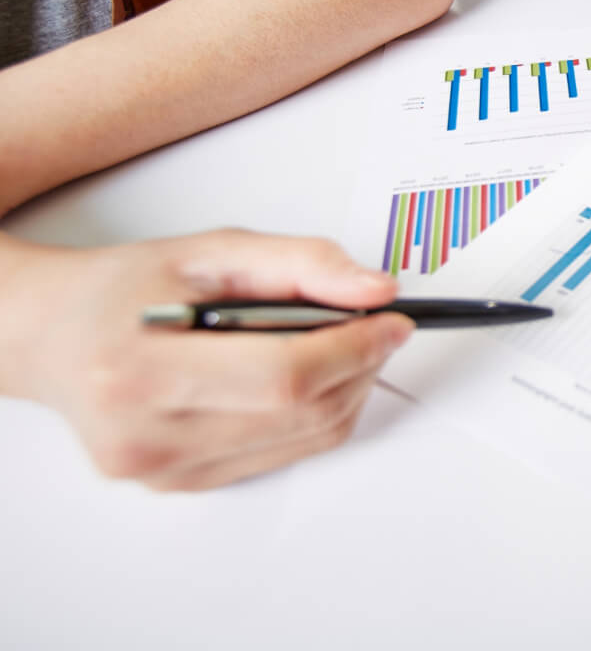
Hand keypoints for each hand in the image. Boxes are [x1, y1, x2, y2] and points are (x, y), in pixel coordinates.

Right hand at [0, 230, 411, 490]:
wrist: (50, 335)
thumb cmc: (121, 290)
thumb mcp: (211, 251)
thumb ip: (302, 264)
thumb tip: (376, 290)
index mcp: (141, 369)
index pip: (283, 376)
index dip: (354, 348)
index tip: (393, 321)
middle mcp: (145, 435)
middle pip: (300, 413)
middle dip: (360, 367)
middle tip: (378, 327)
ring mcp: (161, 471)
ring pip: (301, 440)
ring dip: (344, 392)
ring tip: (342, 345)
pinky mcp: (178, 485)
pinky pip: (279, 456)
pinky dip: (310, 416)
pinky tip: (302, 378)